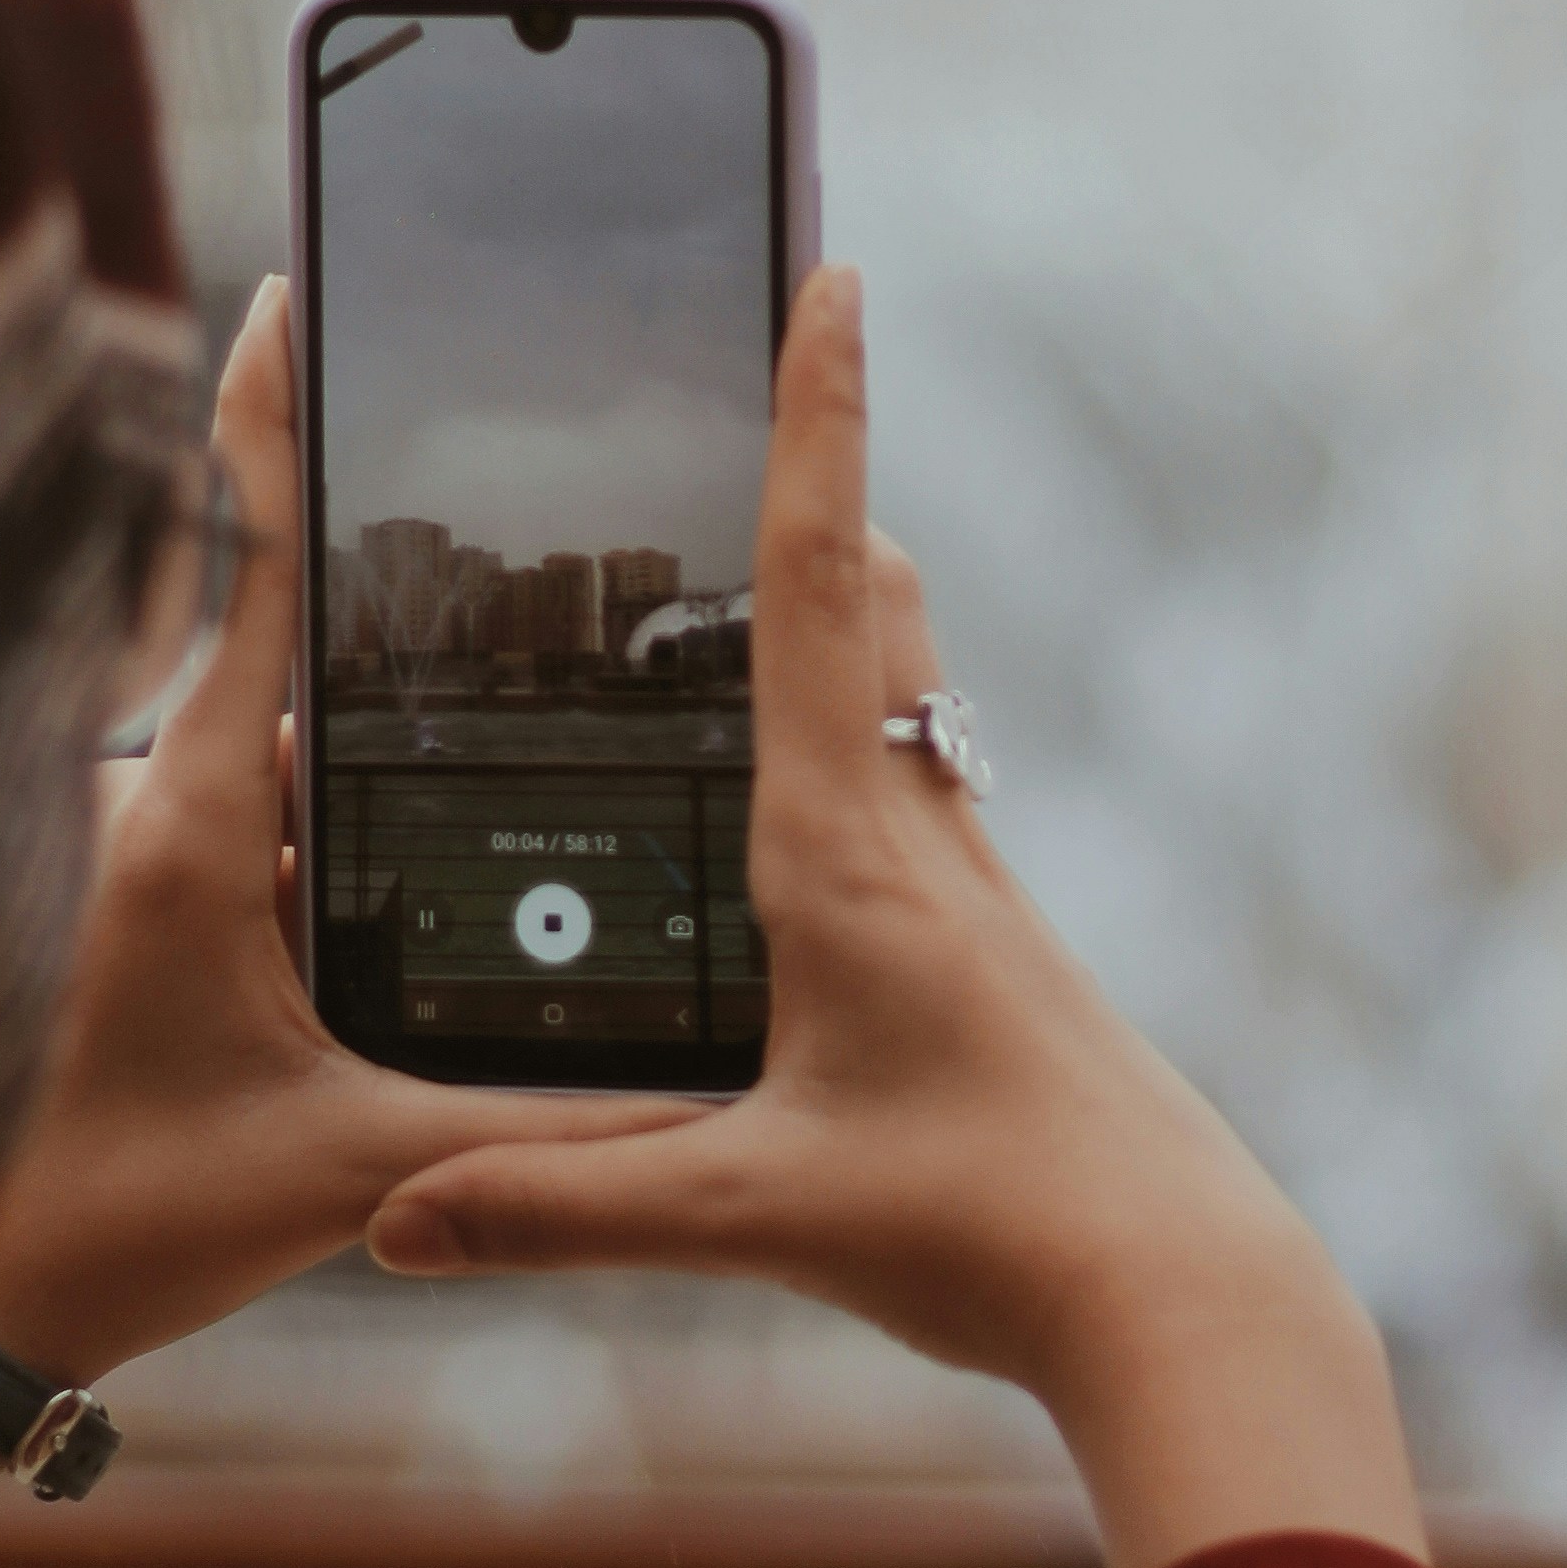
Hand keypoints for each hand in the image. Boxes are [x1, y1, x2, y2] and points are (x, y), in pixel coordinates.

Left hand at [0, 274, 670, 1548]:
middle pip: (266, 643)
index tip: (289, 295)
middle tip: (449, 468)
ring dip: (341, 730)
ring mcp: (122, 861)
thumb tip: (686, 1101)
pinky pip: (235, 829)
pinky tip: (378, 866)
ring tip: (454, 698)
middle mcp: (143, 811)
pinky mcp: (114, 920)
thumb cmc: (109, 1226)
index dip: (265, 425)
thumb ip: (519, 1127)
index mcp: (194, 821)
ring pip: (256, 749)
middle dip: (357, 575)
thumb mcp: (345, 1165)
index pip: (239, 575)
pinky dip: (309, 821)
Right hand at [364, 265, 1425, 1567]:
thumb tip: (387, 1220)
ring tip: (758, 542)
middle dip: (815, 473)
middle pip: (871, 595)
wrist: (1179, 1294)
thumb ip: (559, 1206)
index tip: (836, 273)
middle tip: (764, 363)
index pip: (822, 582)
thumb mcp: (753, 1217)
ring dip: (841, 592)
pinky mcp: (985, 944)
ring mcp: (965, 882)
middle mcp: (916, 832)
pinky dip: (849, 722)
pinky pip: (909, 782)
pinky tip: (797, 785)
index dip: (819, 421)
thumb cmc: (992, 1232)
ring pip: (902, 682)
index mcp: (847, 849)